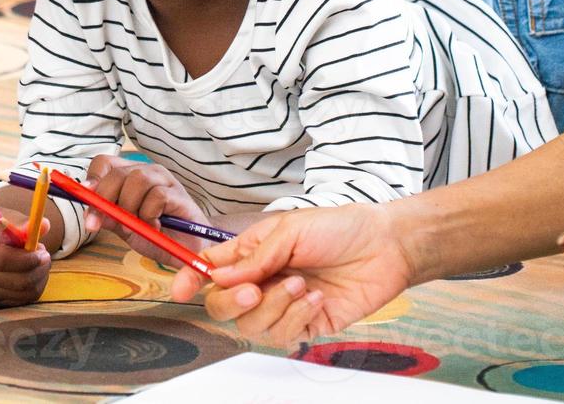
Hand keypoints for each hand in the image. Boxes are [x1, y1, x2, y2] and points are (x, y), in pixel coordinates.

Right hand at [0, 210, 51, 306]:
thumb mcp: (9, 218)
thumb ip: (26, 224)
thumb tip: (45, 225)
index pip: (2, 260)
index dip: (26, 259)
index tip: (42, 252)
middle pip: (14, 282)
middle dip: (37, 270)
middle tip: (46, 257)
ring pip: (21, 293)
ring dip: (39, 278)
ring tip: (40, 262)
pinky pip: (21, 300)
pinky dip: (34, 287)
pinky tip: (33, 272)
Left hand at [81, 155, 208, 267]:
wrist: (187, 248)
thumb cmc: (155, 233)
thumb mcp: (124, 227)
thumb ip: (108, 217)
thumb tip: (88, 211)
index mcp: (129, 175)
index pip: (104, 163)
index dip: (93, 178)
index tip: (86, 198)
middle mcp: (146, 172)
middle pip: (118, 172)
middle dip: (105, 198)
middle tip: (102, 222)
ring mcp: (164, 180)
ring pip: (138, 180)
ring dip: (130, 207)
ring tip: (136, 225)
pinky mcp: (179, 194)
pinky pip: (157, 197)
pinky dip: (149, 215)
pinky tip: (154, 227)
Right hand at [168, 203, 414, 345]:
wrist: (383, 247)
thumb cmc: (337, 228)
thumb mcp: (289, 230)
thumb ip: (254, 257)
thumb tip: (219, 277)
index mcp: (251, 253)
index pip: (211, 269)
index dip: (190, 278)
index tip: (179, 289)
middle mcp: (261, 281)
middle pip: (223, 306)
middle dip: (232, 302)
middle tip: (254, 290)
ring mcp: (282, 306)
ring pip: (252, 325)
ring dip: (275, 306)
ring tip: (300, 284)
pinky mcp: (306, 325)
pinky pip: (284, 335)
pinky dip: (296, 317)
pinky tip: (314, 298)